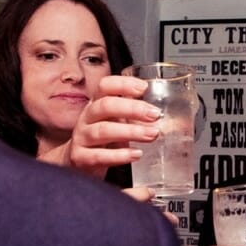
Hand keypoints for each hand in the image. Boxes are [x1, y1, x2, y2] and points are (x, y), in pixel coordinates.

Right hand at [41, 76, 160, 178]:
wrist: (79, 161)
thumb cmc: (104, 138)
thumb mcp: (119, 122)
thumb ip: (138, 116)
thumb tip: (166, 116)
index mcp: (97, 104)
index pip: (105, 86)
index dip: (123, 84)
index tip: (144, 88)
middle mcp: (87, 117)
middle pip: (105, 106)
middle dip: (132, 109)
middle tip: (155, 115)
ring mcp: (82, 137)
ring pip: (103, 130)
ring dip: (131, 132)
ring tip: (152, 134)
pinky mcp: (81, 158)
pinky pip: (99, 156)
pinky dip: (120, 155)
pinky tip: (136, 154)